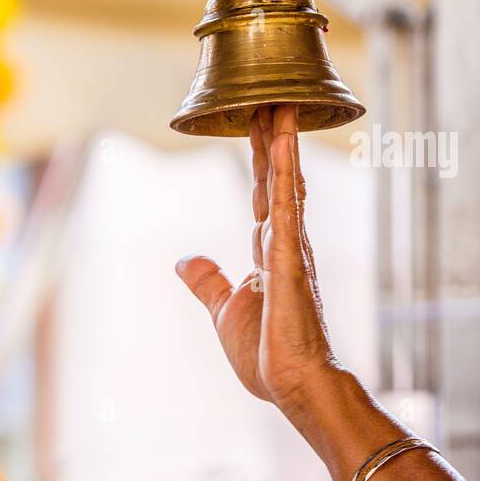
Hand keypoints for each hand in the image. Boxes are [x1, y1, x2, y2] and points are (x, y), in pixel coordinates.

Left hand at [176, 104, 337, 418]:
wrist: (293, 385)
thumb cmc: (267, 353)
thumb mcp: (224, 309)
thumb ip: (209, 281)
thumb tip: (186, 260)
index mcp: (271, 251)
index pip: (264, 192)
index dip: (261, 157)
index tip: (258, 121)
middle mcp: (284, 241)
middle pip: (276, 177)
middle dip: (272, 137)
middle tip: (270, 95)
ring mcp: (290, 247)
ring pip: (286, 183)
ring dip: (282, 142)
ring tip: (281, 102)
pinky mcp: (290, 258)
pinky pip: (287, 206)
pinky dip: (286, 173)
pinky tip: (283, 144)